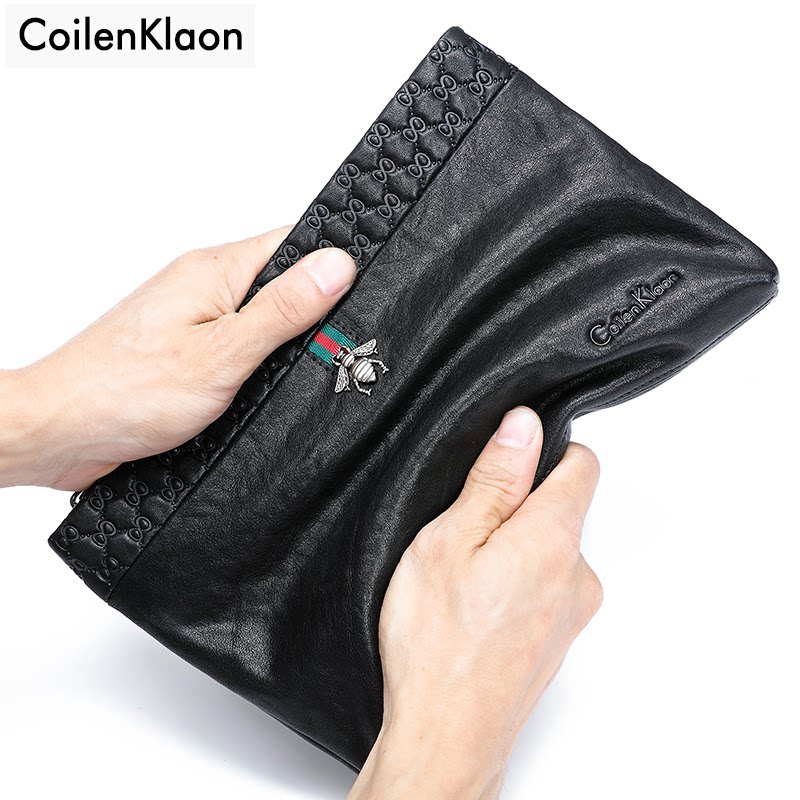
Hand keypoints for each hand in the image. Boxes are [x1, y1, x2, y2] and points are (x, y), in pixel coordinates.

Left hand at [0, 227, 355, 489]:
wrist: (61, 430)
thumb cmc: (125, 391)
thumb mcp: (223, 353)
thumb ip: (282, 310)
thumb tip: (336, 266)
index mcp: (214, 271)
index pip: (292, 242)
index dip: (333, 259)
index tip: (365, 284)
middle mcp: (203, 286)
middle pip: (280, 279)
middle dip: (316, 307)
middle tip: (343, 340)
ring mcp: (193, 317)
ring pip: (260, 313)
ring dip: (287, 337)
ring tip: (312, 361)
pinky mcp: (186, 349)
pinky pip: (238, 340)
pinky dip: (260, 358)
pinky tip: (269, 379)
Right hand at [350, 408, 601, 799]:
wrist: (446, 737)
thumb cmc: (438, 645)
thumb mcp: (450, 540)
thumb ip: (495, 479)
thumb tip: (524, 426)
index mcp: (554, 539)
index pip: (582, 464)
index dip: (544, 450)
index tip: (508, 462)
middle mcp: (578, 575)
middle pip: (562, 508)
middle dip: (518, 506)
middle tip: (465, 532)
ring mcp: (571, 613)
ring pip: (549, 551)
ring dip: (514, 550)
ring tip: (465, 578)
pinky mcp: (557, 641)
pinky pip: (544, 589)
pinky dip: (516, 585)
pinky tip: (475, 609)